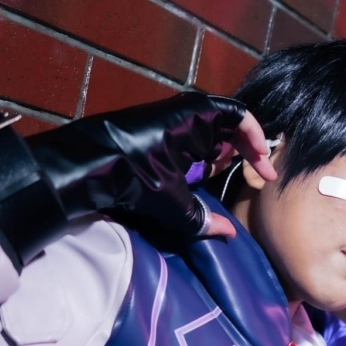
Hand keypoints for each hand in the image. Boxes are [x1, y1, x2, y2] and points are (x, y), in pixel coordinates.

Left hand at [28, 92, 276, 243]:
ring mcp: (164, 120)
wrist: (80, 166)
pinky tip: (188, 178)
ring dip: (214, 154)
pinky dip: (193, 156)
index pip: (241, 117)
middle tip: (246, 173)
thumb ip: (203, 219)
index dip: (258, 142)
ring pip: (202, 132)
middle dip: (238, 150)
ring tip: (215, 177)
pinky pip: (182, 138)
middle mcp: (182, 111)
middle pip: (224, 124)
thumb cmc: (134, 175)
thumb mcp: (173, 203)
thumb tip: (227, 234)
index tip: (264, 168)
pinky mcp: (148, 131)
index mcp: (197, 116)